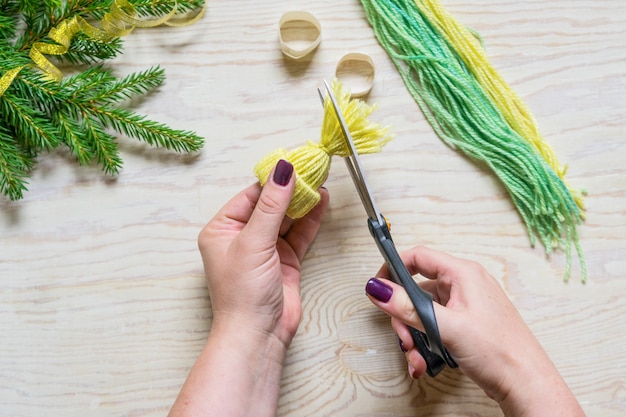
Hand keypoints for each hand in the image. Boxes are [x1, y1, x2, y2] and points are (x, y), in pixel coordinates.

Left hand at [198, 159, 328, 346]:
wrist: (258, 335)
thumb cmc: (242, 294)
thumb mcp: (254, 242)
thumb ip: (271, 205)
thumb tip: (282, 171)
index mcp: (222, 230)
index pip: (250, 195)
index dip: (272, 179)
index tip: (294, 163)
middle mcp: (242, 238)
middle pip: (270, 204)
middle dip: (290, 189)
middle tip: (312, 169)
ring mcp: (265, 250)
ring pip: (286, 218)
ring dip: (303, 203)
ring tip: (320, 182)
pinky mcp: (284, 261)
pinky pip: (299, 234)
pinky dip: (310, 220)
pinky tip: (321, 204)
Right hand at [365, 246, 584, 416]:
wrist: (526, 384)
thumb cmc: (501, 352)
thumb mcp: (446, 326)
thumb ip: (408, 307)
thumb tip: (378, 288)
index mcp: (463, 274)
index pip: (418, 257)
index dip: (394, 269)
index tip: (379, 288)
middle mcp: (464, 285)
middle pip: (416, 290)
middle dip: (404, 317)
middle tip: (404, 337)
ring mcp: (465, 306)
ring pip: (423, 312)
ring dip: (413, 335)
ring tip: (417, 356)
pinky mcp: (465, 325)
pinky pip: (434, 326)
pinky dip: (425, 342)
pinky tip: (425, 361)